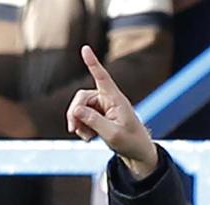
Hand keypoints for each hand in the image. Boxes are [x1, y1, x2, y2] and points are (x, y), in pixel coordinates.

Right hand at [66, 45, 156, 178]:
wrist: (137, 151)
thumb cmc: (130, 142)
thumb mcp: (112, 134)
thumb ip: (94, 121)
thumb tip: (75, 110)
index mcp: (116, 99)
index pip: (103, 78)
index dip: (93, 63)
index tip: (85, 49)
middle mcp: (108, 99)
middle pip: (82, 97)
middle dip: (75, 113)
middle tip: (72, 129)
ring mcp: (102, 106)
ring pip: (79, 108)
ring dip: (78, 122)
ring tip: (85, 137)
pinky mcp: (98, 114)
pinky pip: (82, 116)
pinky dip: (81, 127)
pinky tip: (88, 137)